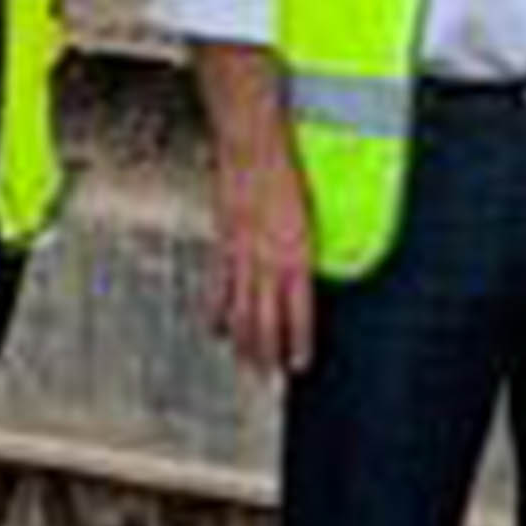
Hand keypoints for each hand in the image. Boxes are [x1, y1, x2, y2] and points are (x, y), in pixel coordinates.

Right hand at [207, 142, 317, 377]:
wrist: (254, 148)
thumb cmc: (288, 176)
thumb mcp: (309, 216)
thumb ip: (305, 250)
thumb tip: (308, 278)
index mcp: (298, 253)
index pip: (299, 310)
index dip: (298, 341)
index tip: (300, 364)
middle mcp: (269, 259)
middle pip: (266, 319)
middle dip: (268, 353)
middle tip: (269, 377)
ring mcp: (242, 255)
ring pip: (240, 310)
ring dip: (243, 342)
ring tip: (246, 364)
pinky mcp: (222, 245)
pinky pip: (218, 288)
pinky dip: (216, 313)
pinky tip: (216, 331)